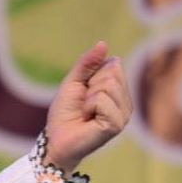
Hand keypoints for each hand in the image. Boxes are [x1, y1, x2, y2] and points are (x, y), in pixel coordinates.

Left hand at [42, 41, 131, 171]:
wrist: (56, 139)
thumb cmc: (64, 113)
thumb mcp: (73, 82)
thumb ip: (87, 63)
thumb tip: (103, 43)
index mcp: (118, 89)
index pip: (113, 64)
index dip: (91, 74)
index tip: (83, 91)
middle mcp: (125, 100)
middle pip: (112, 72)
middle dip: (90, 85)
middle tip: (83, 104)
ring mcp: (124, 113)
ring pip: (109, 84)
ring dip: (88, 97)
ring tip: (85, 112)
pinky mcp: (118, 123)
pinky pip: (103, 100)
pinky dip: (89, 106)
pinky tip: (88, 119)